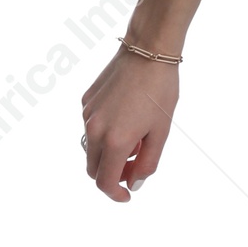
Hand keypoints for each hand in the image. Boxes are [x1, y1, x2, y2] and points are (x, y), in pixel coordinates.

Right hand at [80, 47, 177, 202]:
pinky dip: (105, 133)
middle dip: (112, 174)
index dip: (115, 194)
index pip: (104, 181)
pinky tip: (126, 118)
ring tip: (136, 137)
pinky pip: (91, 126)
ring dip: (109, 153)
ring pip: (91, 147)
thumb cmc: (160, 91)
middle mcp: (94, 129)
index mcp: (115, 141)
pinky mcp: (86, 101)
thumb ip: (148, 163)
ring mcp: (87, 114)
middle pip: (93, 169)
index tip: (127, 195)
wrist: (148, 51)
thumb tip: (134, 184)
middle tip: (135, 167)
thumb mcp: (161, 132)